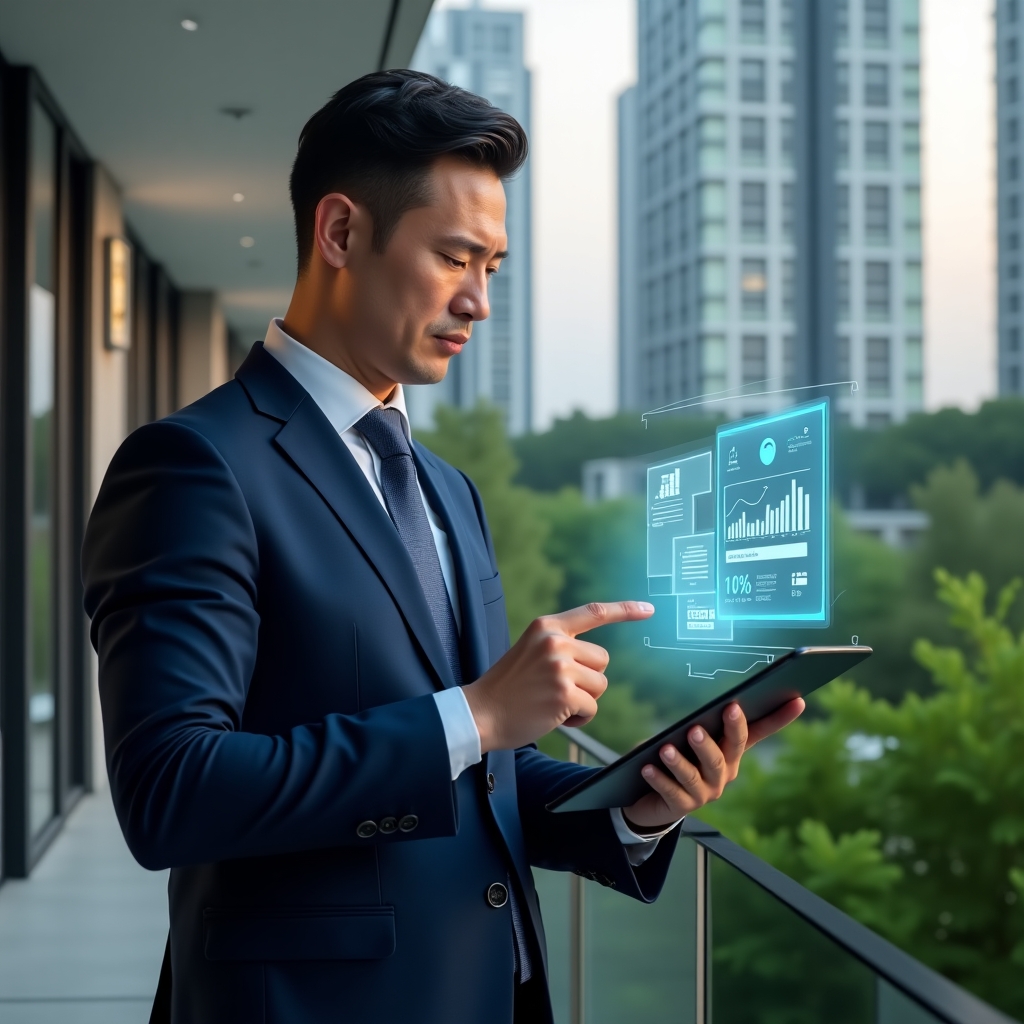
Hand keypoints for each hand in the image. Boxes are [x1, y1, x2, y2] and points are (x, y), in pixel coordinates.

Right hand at [462, 601, 654, 752]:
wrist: (481, 712)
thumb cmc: (508, 687)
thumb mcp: (531, 651)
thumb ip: (560, 646)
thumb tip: (597, 660)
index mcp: (547, 626)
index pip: (594, 612)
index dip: (625, 611)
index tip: (649, 609)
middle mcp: (555, 642)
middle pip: (602, 661)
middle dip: (588, 680)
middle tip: (555, 689)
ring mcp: (560, 667)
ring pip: (600, 686)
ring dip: (583, 700)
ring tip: (552, 702)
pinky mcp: (564, 694)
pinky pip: (591, 708)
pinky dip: (578, 718)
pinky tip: (553, 716)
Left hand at [621, 698, 804, 830]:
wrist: (651, 799)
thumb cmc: (675, 757)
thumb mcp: (687, 737)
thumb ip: (698, 726)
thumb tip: (700, 716)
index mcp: (730, 752)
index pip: (759, 732)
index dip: (780, 718)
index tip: (797, 699)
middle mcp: (723, 774)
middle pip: (727, 753)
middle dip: (723, 734)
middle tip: (708, 720)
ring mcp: (705, 792)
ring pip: (696, 775)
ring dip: (681, 761)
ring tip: (666, 749)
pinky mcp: (682, 807)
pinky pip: (672, 792)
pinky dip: (660, 779)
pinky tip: (648, 768)